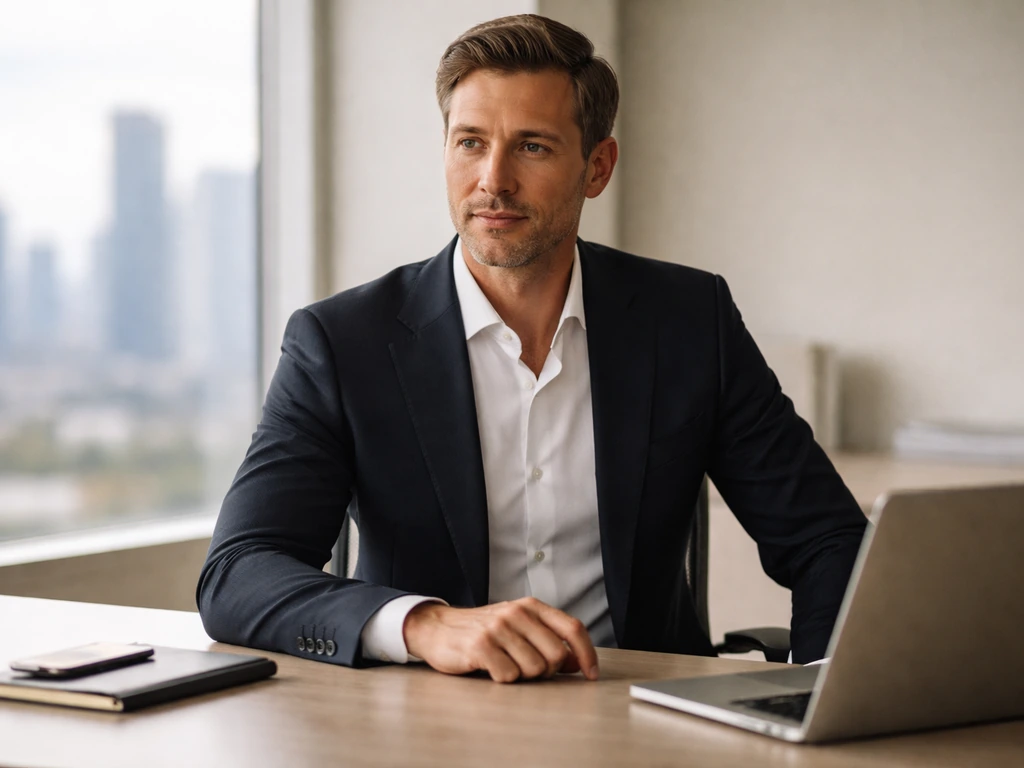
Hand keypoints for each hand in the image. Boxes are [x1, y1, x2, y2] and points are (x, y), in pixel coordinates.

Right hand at [402, 597, 598, 682]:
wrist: (437, 628)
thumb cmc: (483, 631)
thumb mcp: (517, 627)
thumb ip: (546, 640)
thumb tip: (575, 663)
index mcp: (531, 606)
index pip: (573, 628)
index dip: (587, 654)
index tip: (591, 674)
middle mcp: (517, 613)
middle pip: (556, 654)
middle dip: (547, 670)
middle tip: (527, 668)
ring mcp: (498, 628)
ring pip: (534, 669)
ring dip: (523, 676)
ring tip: (505, 664)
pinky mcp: (480, 646)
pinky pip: (509, 676)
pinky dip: (503, 679)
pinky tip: (490, 668)